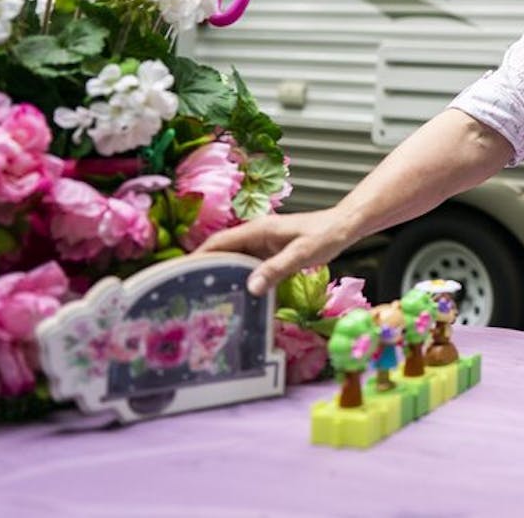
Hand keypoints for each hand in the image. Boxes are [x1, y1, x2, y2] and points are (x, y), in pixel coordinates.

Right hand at [194, 208, 352, 295]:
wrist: (345, 226)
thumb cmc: (326, 235)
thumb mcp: (302, 253)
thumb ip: (277, 269)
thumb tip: (250, 287)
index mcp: (257, 230)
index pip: (218, 242)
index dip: (197, 256)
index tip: (178, 273)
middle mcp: (255, 235)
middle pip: (221, 251)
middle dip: (203, 268)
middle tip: (186, 292)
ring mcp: (263, 244)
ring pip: (234, 260)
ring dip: (221, 274)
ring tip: (204, 299)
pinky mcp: (271, 253)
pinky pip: (249, 266)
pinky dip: (239, 278)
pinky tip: (236, 296)